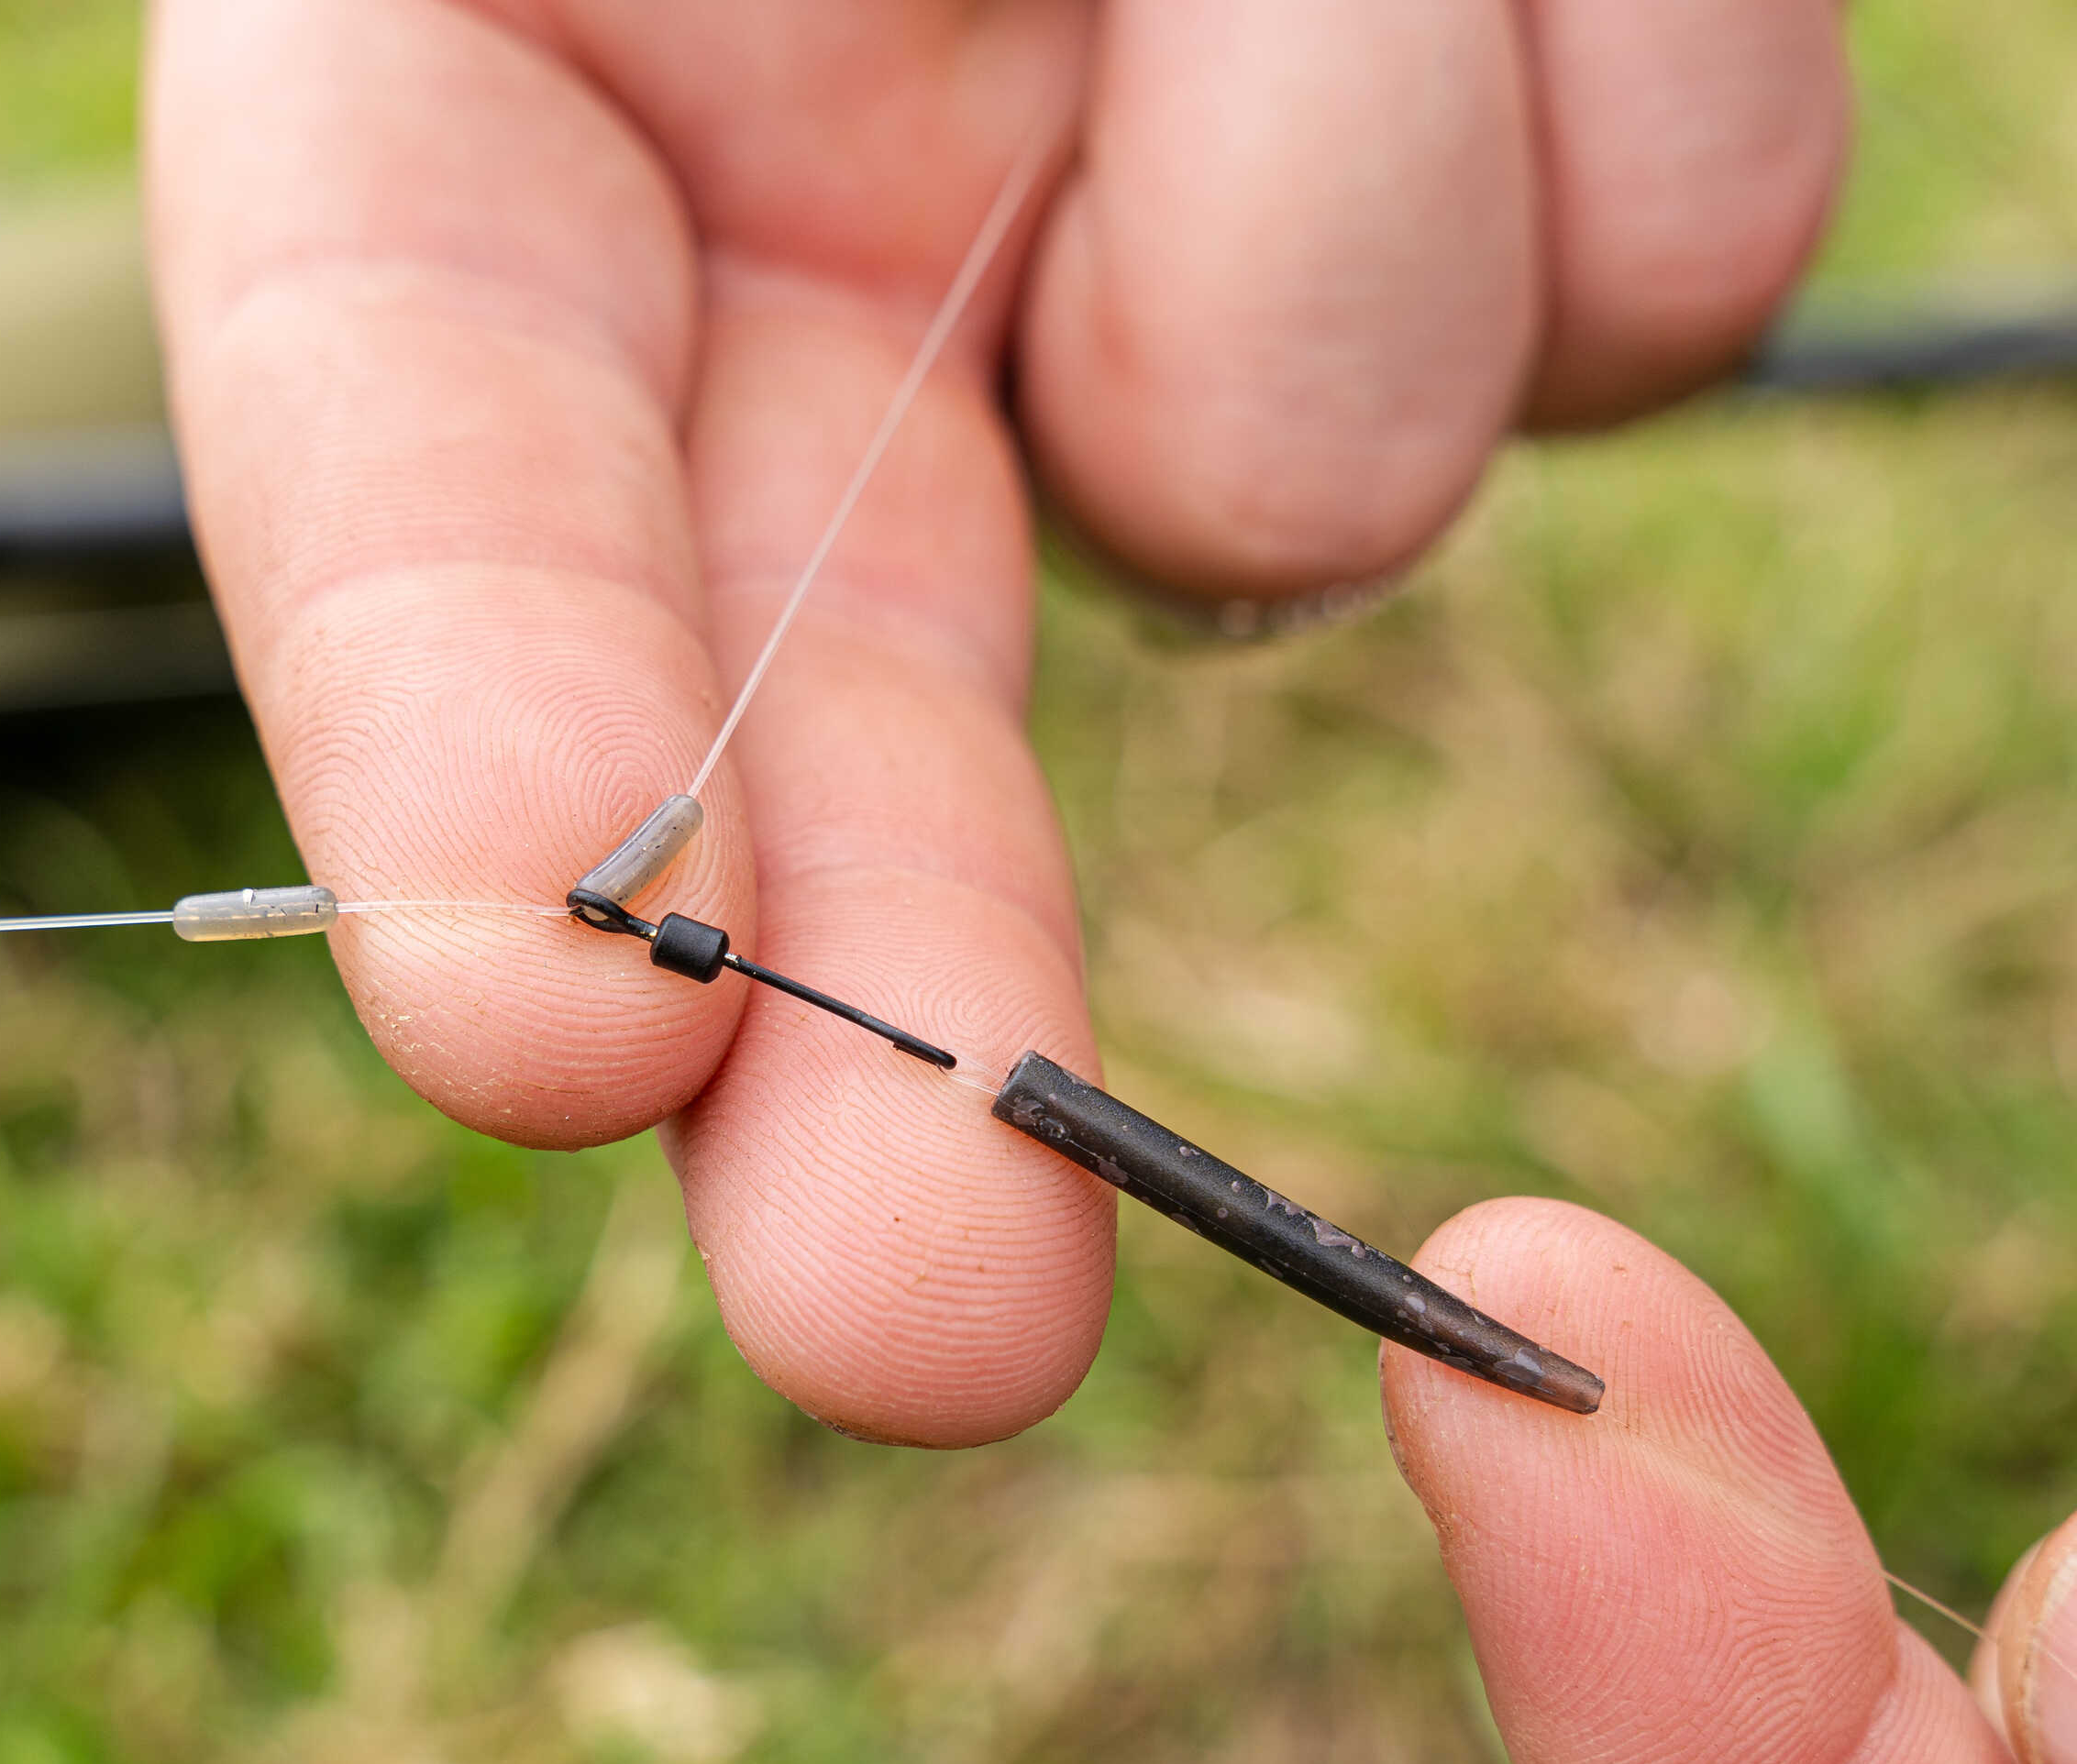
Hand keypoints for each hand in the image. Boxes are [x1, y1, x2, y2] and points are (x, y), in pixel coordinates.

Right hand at [144, 0, 1846, 1441]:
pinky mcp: (1563, 185)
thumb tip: (798, 469)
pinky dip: (1637, 61)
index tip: (530, 1040)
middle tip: (917, 1321)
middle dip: (894, 1005)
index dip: (460, 751)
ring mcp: (1200, 225)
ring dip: (1334, 148)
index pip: (408, 461)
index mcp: (514, 74)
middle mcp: (845, 214)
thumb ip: (567, 15)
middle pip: (844, 713)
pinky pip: (1668, 270)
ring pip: (1330, 452)